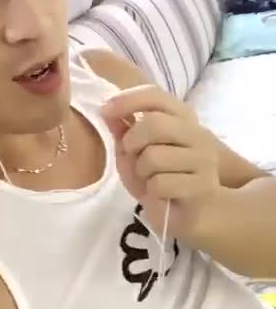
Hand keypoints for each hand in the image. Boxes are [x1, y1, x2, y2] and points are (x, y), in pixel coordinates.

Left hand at [101, 84, 220, 245]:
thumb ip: (122, 130)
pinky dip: (152, 192)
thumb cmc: (159, 176)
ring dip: (141, 171)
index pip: (155, 96)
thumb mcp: (134, 151)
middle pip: (153, 124)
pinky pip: (159, 184)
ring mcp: (203, 159)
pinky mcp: (202, 186)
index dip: (127, 100)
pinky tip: (162, 194)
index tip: (105, 110)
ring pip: (153, 157)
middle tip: (131, 155)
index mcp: (181, 118)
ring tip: (150, 178)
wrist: (188, 213)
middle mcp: (196, 133)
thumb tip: (107, 111)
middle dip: (132, 142)